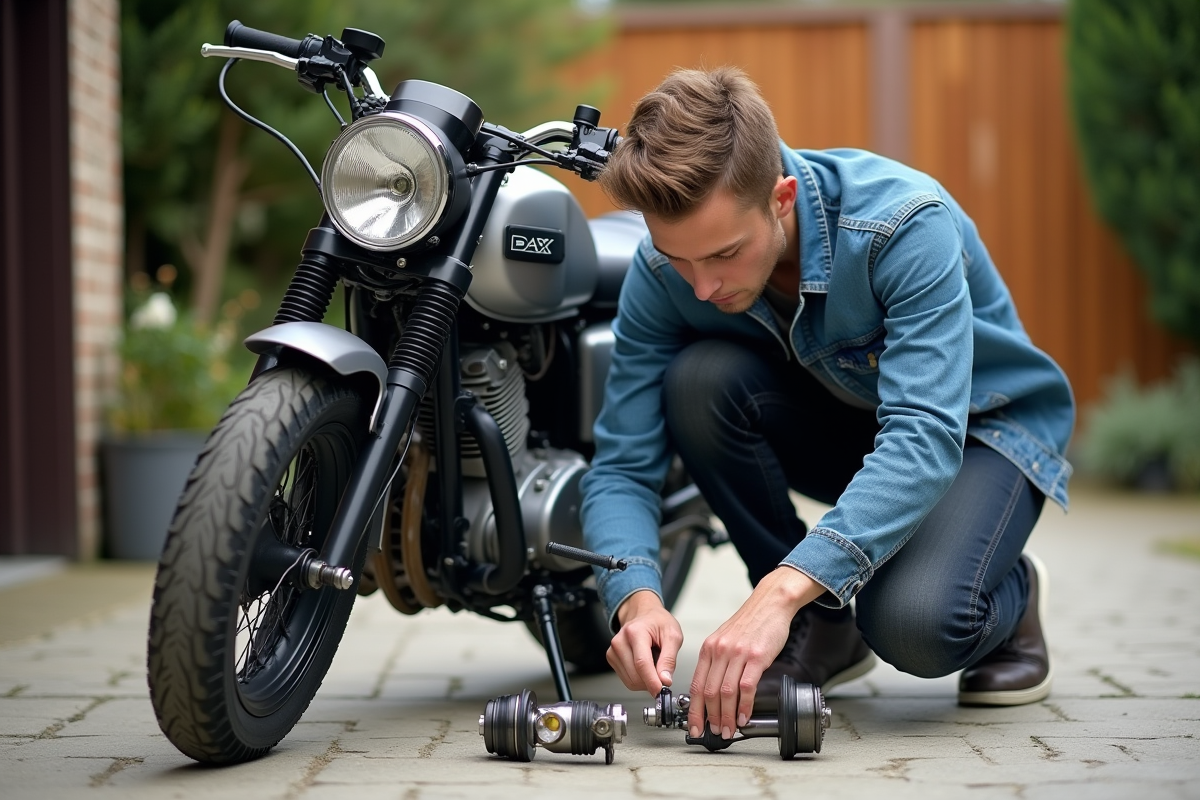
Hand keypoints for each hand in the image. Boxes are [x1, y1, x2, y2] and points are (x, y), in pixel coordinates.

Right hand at [607, 590, 682, 694]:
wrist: (644, 615)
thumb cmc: (658, 622)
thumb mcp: (673, 636)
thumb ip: (670, 659)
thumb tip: (665, 680)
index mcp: (635, 632)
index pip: (641, 663)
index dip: (651, 681)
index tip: (660, 691)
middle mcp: (620, 641)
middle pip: (635, 675)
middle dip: (652, 681)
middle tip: (663, 671)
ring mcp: (613, 650)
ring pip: (630, 681)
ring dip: (646, 681)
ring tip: (653, 662)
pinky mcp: (611, 658)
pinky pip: (627, 680)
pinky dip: (639, 678)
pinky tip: (644, 665)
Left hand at [687, 567, 824, 739]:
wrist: (770, 604)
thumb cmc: (749, 623)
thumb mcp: (725, 640)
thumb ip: (717, 663)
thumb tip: (713, 692)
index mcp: (709, 649)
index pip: (696, 685)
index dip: (694, 710)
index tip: (694, 726)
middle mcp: (719, 651)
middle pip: (709, 692)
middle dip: (710, 718)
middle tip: (714, 733)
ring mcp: (737, 654)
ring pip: (726, 693)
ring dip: (726, 716)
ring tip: (729, 729)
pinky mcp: (756, 656)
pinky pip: (746, 687)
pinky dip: (744, 706)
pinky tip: (744, 716)